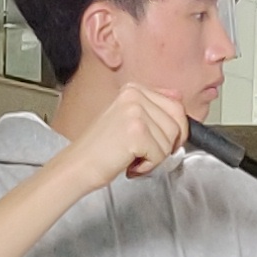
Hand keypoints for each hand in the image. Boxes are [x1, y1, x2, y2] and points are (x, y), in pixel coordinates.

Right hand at [62, 84, 195, 187]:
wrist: (78, 166)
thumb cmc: (102, 149)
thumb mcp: (129, 119)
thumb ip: (154, 107)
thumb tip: (178, 97)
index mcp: (134, 89)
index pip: (176, 106)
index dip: (175, 130)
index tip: (158, 141)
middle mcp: (135, 96)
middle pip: (177, 123)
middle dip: (166, 145)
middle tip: (145, 152)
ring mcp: (135, 112)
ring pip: (170, 141)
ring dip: (154, 157)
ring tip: (131, 156)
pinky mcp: (136, 132)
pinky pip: (160, 155)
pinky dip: (147, 167)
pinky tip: (129, 163)